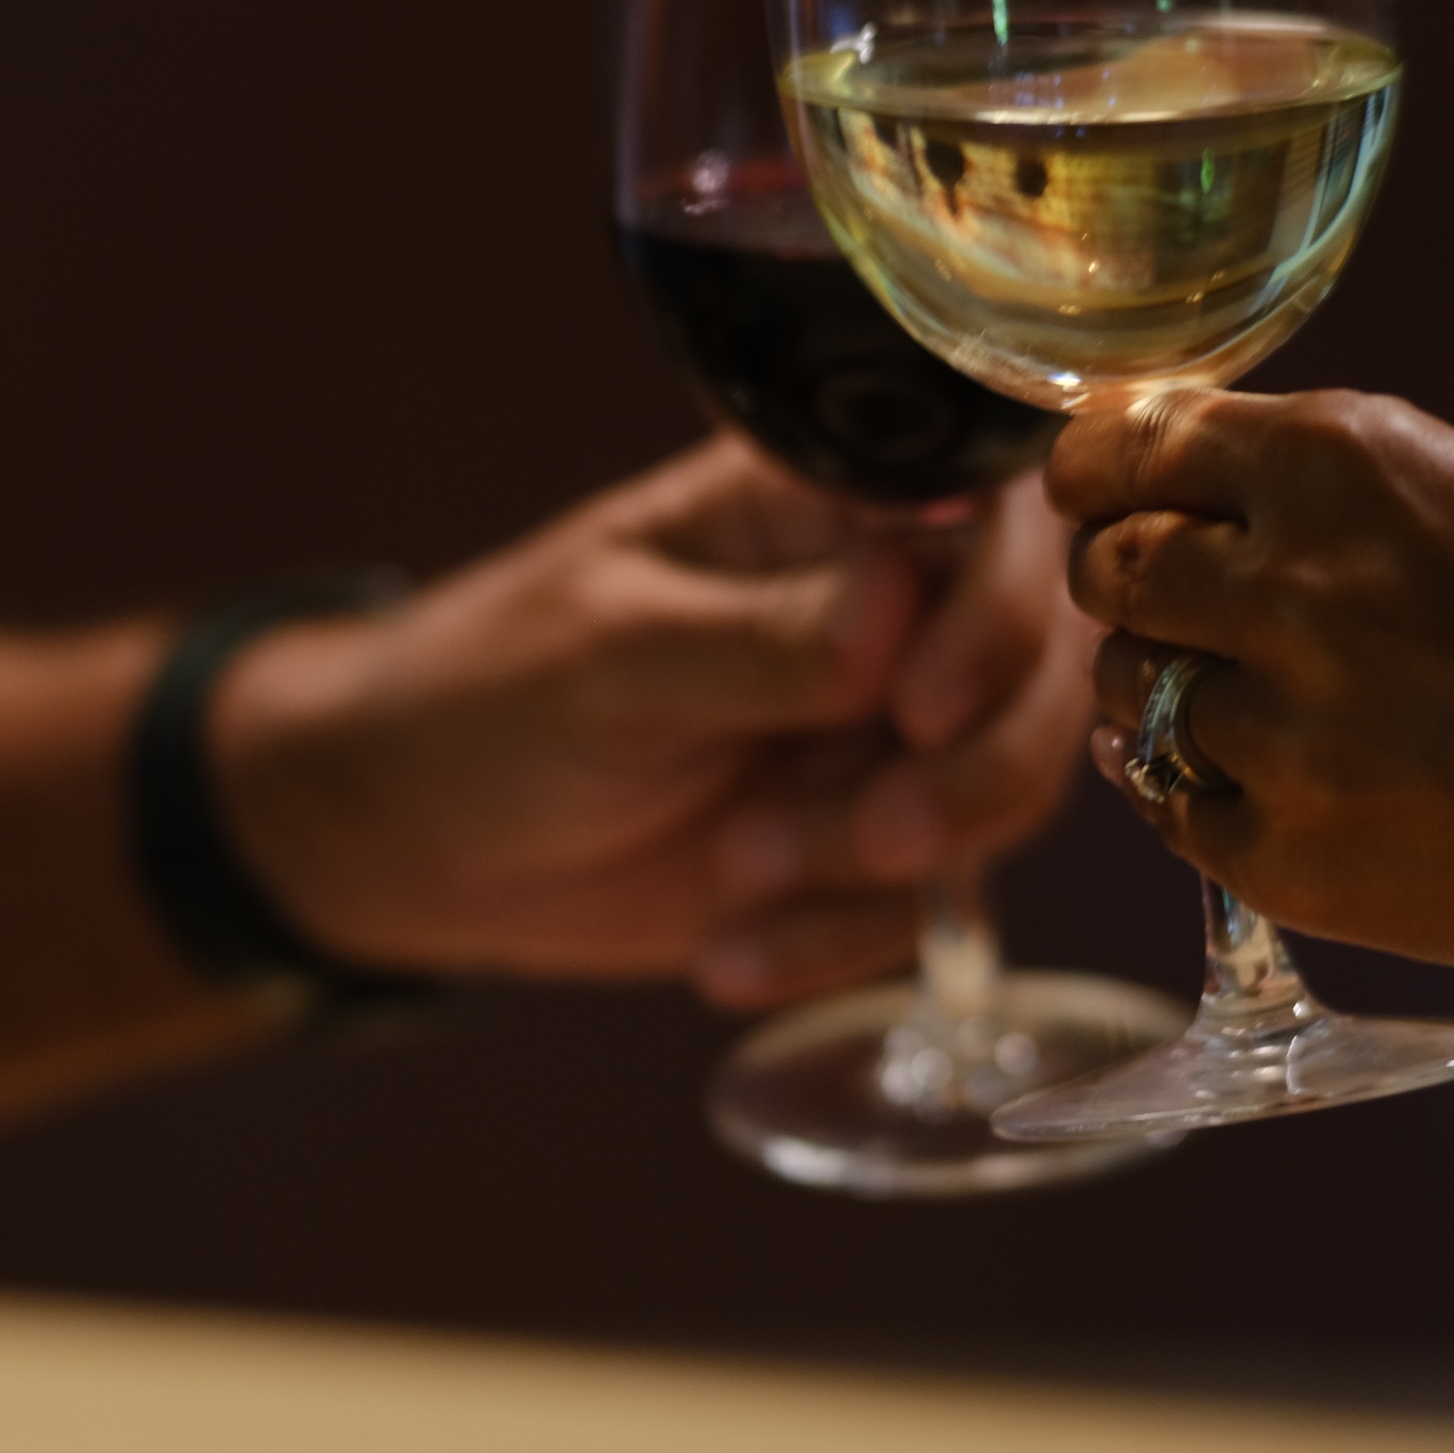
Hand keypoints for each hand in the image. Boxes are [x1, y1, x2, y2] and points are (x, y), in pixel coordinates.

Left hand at [215, 435, 1092, 1007]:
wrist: (413, 834)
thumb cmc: (486, 694)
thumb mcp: (606, 655)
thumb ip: (758, 636)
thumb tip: (899, 598)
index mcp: (824, 496)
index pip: (993, 512)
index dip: (998, 609)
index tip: (921, 705)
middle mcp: (884, 596)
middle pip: (1039, 664)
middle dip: (973, 767)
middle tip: (870, 835)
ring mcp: (886, 722)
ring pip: (1004, 787)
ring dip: (890, 864)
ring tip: (742, 883)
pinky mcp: (867, 839)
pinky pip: (926, 899)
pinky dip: (840, 940)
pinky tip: (727, 955)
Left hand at [1051, 388, 1453, 986]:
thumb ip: (1344, 485)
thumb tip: (1216, 484)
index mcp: (1342, 466)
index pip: (1127, 445)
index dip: (1098, 468)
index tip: (1094, 484)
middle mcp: (1289, 586)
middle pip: (1109, 570)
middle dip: (1128, 577)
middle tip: (1172, 600)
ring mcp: (1281, 732)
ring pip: (1129, 692)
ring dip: (1168, 689)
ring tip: (1267, 701)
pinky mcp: (1284, 854)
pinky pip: (1175, 808)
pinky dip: (1209, 793)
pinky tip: (1289, 784)